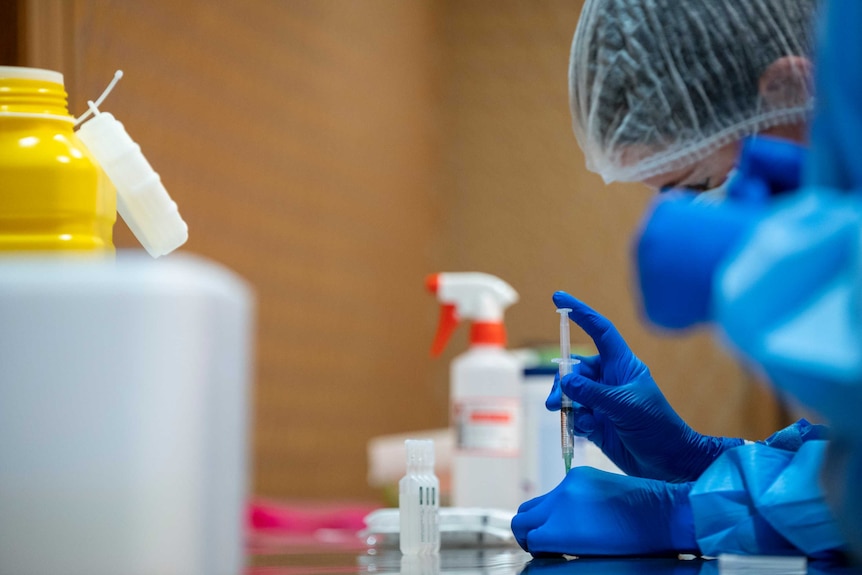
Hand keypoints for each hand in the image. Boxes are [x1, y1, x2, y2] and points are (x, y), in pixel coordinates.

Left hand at [511, 467, 697, 556]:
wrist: (663, 514)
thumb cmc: (647, 514)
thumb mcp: (607, 498)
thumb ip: (583, 505)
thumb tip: (572, 524)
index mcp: (576, 479)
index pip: (544, 502)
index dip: (544, 522)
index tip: (553, 534)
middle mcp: (563, 489)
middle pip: (525, 512)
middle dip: (529, 531)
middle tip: (543, 547)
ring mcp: (559, 507)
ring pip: (523, 526)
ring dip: (530, 541)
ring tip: (548, 553)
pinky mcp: (560, 528)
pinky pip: (536, 542)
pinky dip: (541, 551)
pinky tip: (557, 556)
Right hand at [546, 292, 743, 481]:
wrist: (669, 464)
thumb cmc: (657, 427)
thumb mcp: (625, 406)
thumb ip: (592, 392)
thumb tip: (564, 381)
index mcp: (622, 366)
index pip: (600, 331)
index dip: (580, 313)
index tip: (558, 298)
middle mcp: (610, 380)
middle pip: (576, 369)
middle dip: (562, 382)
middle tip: (554, 402)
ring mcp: (602, 402)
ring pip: (571, 393)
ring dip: (563, 403)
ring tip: (561, 415)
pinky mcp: (597, 423)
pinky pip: (575, 415)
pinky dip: (573, 422)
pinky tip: (584, 432)